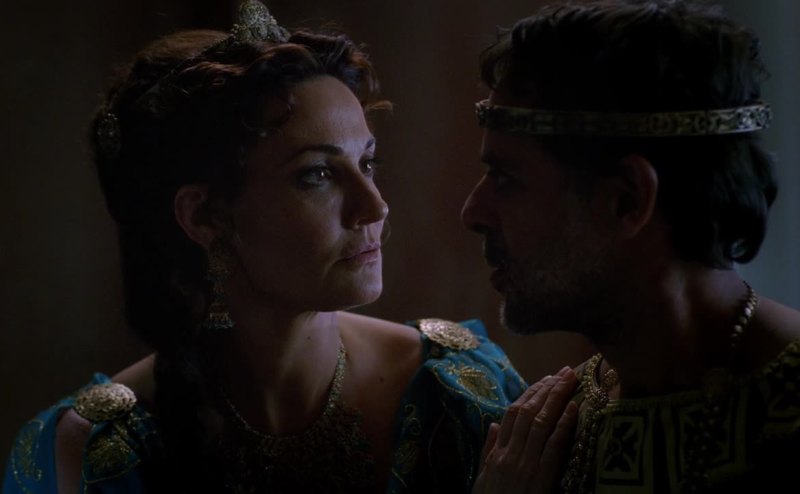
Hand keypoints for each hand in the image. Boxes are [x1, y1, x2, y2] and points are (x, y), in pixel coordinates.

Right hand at [472, 366, 578, 493]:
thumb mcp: (483, 479)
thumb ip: (488, 451)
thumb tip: (494, 425)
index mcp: (496, 454)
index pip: (513, 414)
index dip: (530, 394)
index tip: (545, 379)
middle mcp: (509, 454)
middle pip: (528, 412)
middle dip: (547, 389)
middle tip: (565, 371)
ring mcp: (524, 464)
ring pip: (541, 422)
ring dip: (557, 398)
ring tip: (571, 380)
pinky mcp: (540, 478)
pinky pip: (553, 445)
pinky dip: (563, 424)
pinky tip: (574, 408)